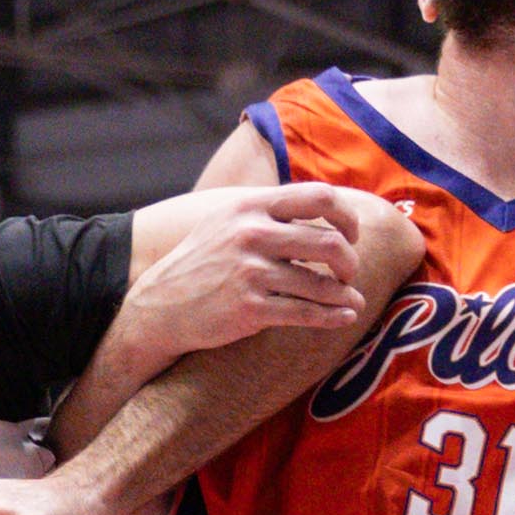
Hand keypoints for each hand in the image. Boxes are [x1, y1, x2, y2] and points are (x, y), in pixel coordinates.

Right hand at [108, 182, 375, 362]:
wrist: (160, 306)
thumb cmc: (203, 262)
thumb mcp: (226, 221)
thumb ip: (268, 210)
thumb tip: (320, 203)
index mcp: (250, 207)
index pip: (319, 197)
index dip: (345, 216)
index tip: (349, 235)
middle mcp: (252, 235)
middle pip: (329, 243)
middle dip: (348, 262)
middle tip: (348, 273)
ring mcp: (251, 272)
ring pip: (322, 284)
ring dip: (345, 295)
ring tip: (354, 301)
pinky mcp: (251, 308)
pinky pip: (307, 313)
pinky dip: (333, 317)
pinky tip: (345, 317)